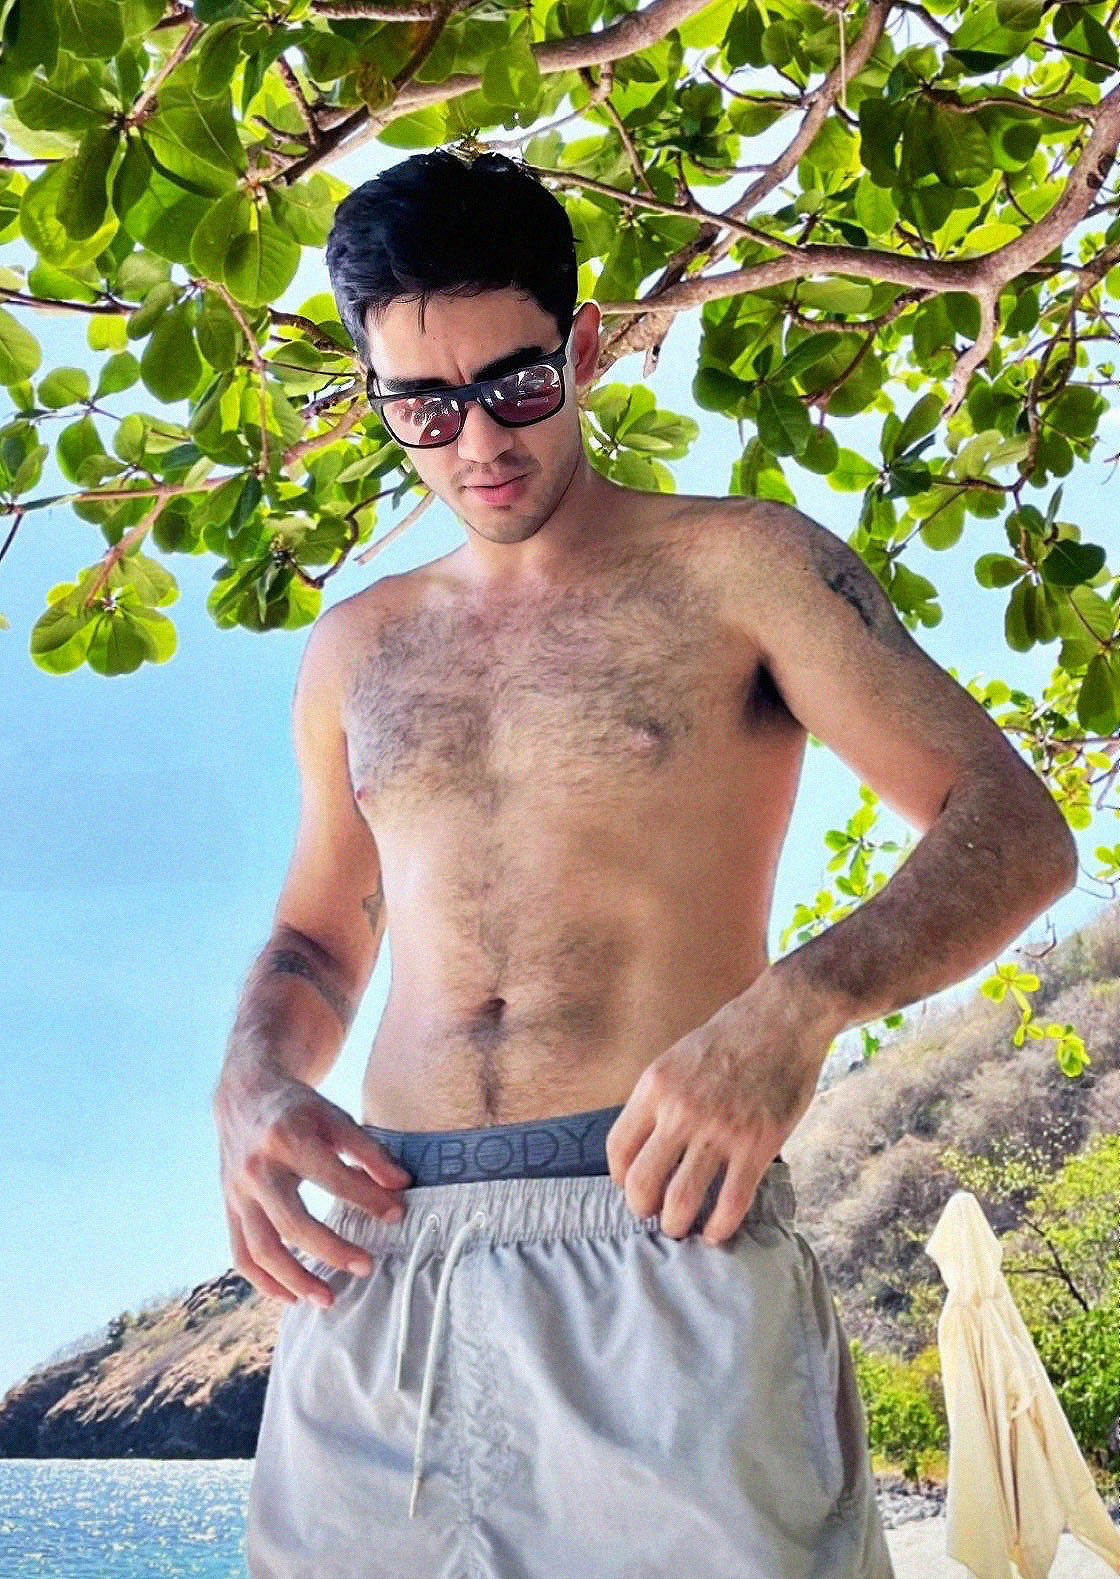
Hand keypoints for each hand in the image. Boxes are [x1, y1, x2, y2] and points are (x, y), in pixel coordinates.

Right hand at [212, 1066, 411, 1307]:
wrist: (244, 1092)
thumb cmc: (297, 1108)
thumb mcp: (334, 1116)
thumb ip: (368, 1150)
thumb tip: (401, 1186)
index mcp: (287, 1137)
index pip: (332, 1178)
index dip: (367, 1199)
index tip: (397, 1215)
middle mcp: (257, 1168)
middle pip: (293, 1223)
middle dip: (331, 1251)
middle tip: (367, 1267)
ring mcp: (237, 1192)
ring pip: (261, 1248)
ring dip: (295, 1280)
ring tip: (329, 1299)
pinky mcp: (229, 1207)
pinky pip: (241, 1253)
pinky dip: (263, 1281)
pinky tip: (291, 1296)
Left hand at [605, 967, 833, 1246]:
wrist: (783, 1017)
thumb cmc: (730, 1038)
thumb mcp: (677, 1058)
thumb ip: (659, 1100)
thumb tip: (646, 1145)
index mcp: (655, 1087)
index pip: (618, 1149)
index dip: (620, 1179)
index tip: (630, 1189)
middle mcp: (681, 1111)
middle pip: (643, 1183)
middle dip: (643, 1210)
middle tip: (654, 1216)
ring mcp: (719, 1130)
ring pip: (682, 1200)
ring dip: (676, 1225)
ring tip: (681, 1228)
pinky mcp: (757, 1144)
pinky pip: (731, 1202)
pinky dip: (719, 1227)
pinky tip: (716, 1233)